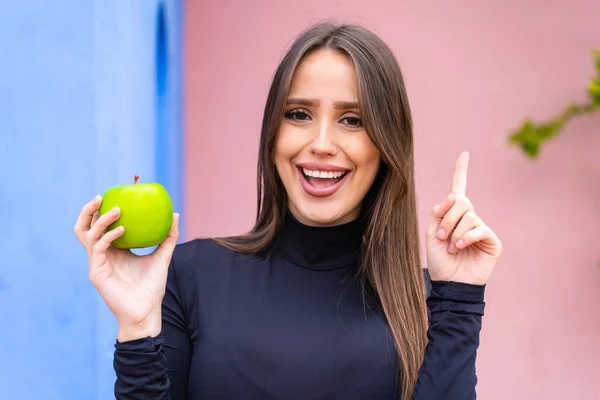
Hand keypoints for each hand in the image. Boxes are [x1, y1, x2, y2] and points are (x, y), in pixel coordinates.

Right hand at [73, 195, 179, 340]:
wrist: (146, 312)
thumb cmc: (152, 287)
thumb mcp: (163, 256)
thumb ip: (168, 236)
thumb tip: (175, 214)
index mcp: (114, 249)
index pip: (104, 224)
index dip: (105, 206)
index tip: (118, 190)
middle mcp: (102, 254)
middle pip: (85, 227)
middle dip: (89, 210)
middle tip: (102, 196)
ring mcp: (97, 263)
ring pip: (87, 234)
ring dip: (100, 220)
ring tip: (117, 209)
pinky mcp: (96, 272)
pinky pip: (97, 248)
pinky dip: (108, 236)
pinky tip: (122, 230)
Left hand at [425, 152, 501, 284]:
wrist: (451, 284)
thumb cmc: (440, 261)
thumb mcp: (432, 234)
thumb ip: (438, 213)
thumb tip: (452, 198)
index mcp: (453, 215)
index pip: (458, 189)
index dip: (461, 171)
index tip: (464, 153)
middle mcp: (469, 218)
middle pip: (461, 202)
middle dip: (448, 218)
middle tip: (442, 236)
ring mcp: (481, 228)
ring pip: (469, 215)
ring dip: (455, 231)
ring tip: (452, 246)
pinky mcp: (492, 240)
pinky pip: (479, 228)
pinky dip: (466, 237)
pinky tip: (460, 248)